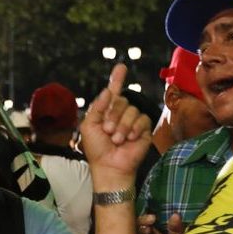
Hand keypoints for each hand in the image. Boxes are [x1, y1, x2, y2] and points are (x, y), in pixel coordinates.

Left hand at [80, 64, 150, 184]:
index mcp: (105, 111)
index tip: (120, 67)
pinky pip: (143, 119)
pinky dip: (134, 129)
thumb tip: (107, 90)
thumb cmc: (96, 149)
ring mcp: (132, 121)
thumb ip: (97, 107)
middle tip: (107, 131)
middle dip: (113, 115)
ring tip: (117, 139)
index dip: (117, 79)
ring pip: (132, 110)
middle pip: (122, 100)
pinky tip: (129, 139)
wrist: (109, 166)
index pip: (113, 91)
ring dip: (122, 126)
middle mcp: (120, 114)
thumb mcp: (89, 126)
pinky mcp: (144, 129)